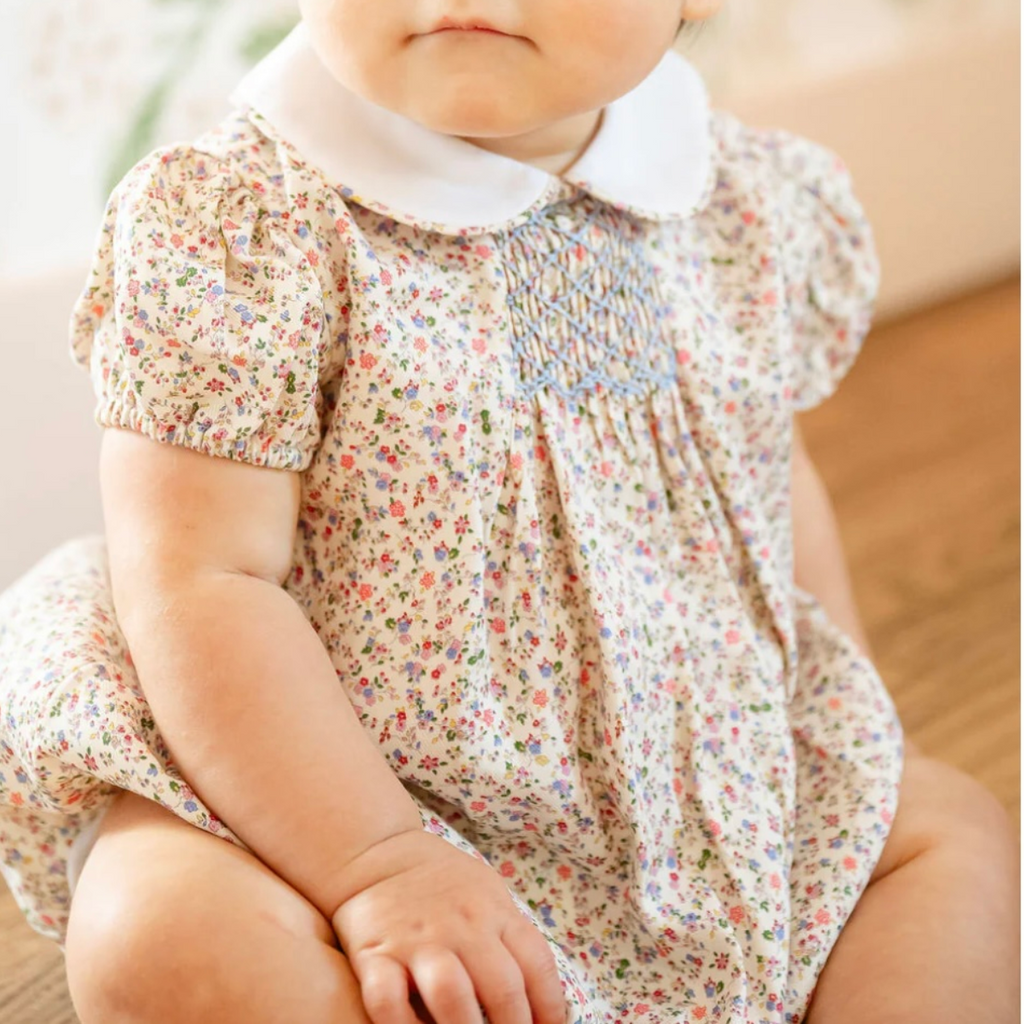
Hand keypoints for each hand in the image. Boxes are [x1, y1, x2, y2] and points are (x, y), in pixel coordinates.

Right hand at [329, 829, 566, 1023]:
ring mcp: (418, 941)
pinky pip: (387, 1000)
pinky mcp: (375, 953)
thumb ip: (509, 935)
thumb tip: (538, 995)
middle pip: (501, 986)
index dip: (551, 1007)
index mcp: (494, 913)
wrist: (377, 852)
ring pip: (450, 993)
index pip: (536, 964)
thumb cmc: (442, 881)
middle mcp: (461, 927)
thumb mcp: (488, 893)